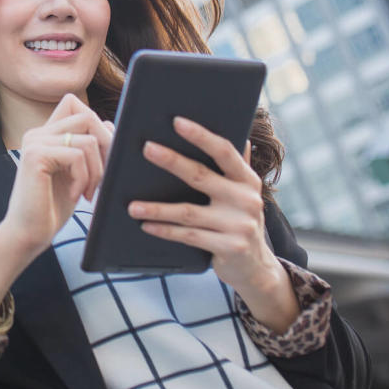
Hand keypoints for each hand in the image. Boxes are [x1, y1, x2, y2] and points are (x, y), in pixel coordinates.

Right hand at [0, 93, 113, 261]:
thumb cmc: (51, 208)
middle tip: (102, 177)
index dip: (96, 122)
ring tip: (88, 192)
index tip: (102, 156)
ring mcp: (35, 142)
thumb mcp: (76, 174)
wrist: (28, 234)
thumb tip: (109, 125)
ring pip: (87, 140)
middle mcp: (38, 133)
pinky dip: (84, 178)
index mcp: (45, 135)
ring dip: (97, 170)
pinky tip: (74, 195)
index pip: (73, 103)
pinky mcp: (35, 156)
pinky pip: (77, 156)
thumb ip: (87, 149)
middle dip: (105, 146)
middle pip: (87, 116)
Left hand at [126, 117, 286, 302]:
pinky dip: (165, 230)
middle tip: (147, 149)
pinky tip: (146, 225)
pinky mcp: (229, 247)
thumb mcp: (245, 194)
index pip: (224, 151)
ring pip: (188, 212)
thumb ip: (240, 167)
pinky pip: (188, 236)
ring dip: (157, 208)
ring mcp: (239, 225)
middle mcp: (247, 200)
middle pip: (201, 176)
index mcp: (248, 180)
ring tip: (132, 205)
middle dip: (172, 161)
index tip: (177, 122)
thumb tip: (242, 137)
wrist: (257, 266)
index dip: (201, 135)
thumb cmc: (240, 221)